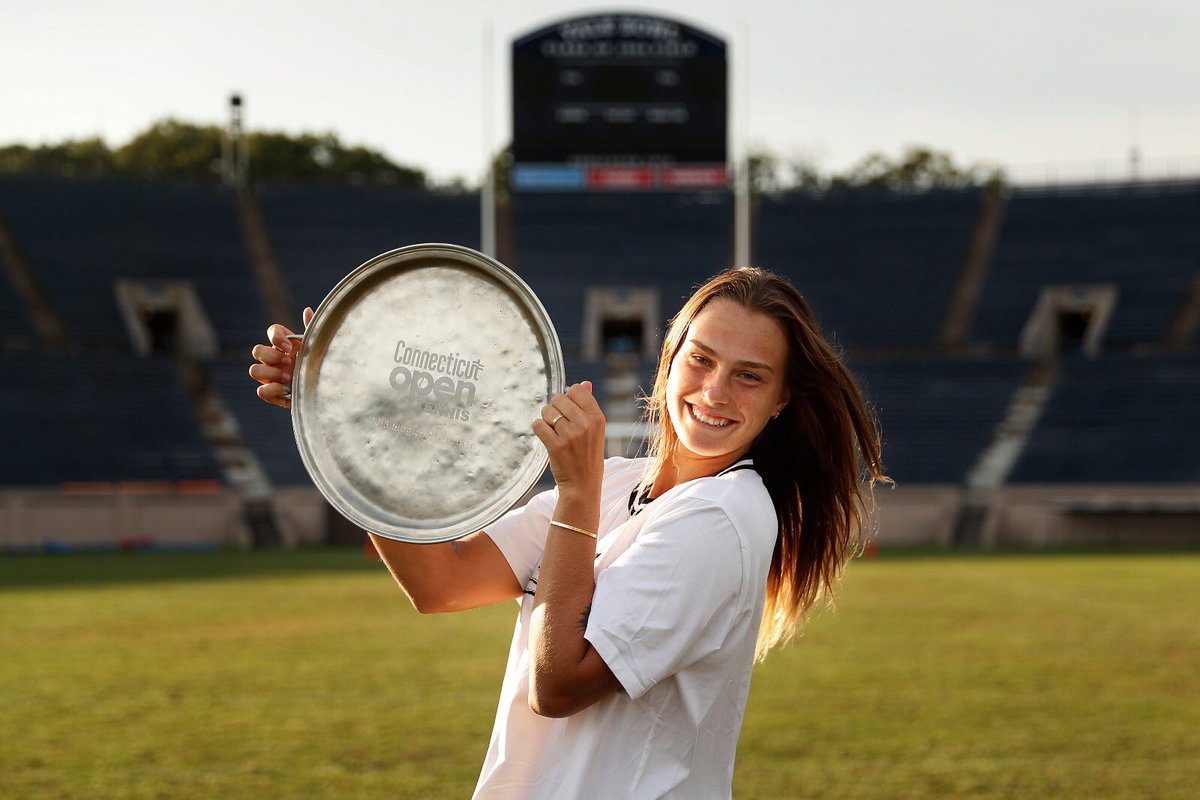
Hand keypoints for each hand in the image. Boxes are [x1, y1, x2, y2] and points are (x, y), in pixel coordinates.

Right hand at [250, 307, 313, 408]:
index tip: (290, 346)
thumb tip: (308, 310)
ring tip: (289, 378)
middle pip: (256, 350)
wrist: (325, 388)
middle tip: (289, 362)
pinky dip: (271, 390)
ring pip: (253, 370)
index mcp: (285, 344)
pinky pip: (261, 392)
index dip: (277, 337)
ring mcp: (271, 377)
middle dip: (272, 356)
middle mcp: (273, 359)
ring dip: (270, 374)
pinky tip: (286, 389)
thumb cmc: (318, 364)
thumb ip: (312, 330)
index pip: (272, 331)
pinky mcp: (272, 393)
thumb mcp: (317, 348)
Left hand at [532, 381, 605, 497]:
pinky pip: (538, 425)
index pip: (577, 390)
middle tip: (559, 424)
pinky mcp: (556, 446)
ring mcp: (570, 435)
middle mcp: (585, 424)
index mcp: (597, 418)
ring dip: (546, 419)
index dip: (569, 398)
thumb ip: (588, 405)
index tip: (569, 411)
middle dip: (555, 408)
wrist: (583, 485)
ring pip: (547, 411)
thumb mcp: (595, 429)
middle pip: (559, 398)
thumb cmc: (588, 454)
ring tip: (554, 432)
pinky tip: (547, 438)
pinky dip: (538, 429)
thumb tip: (585, 383)